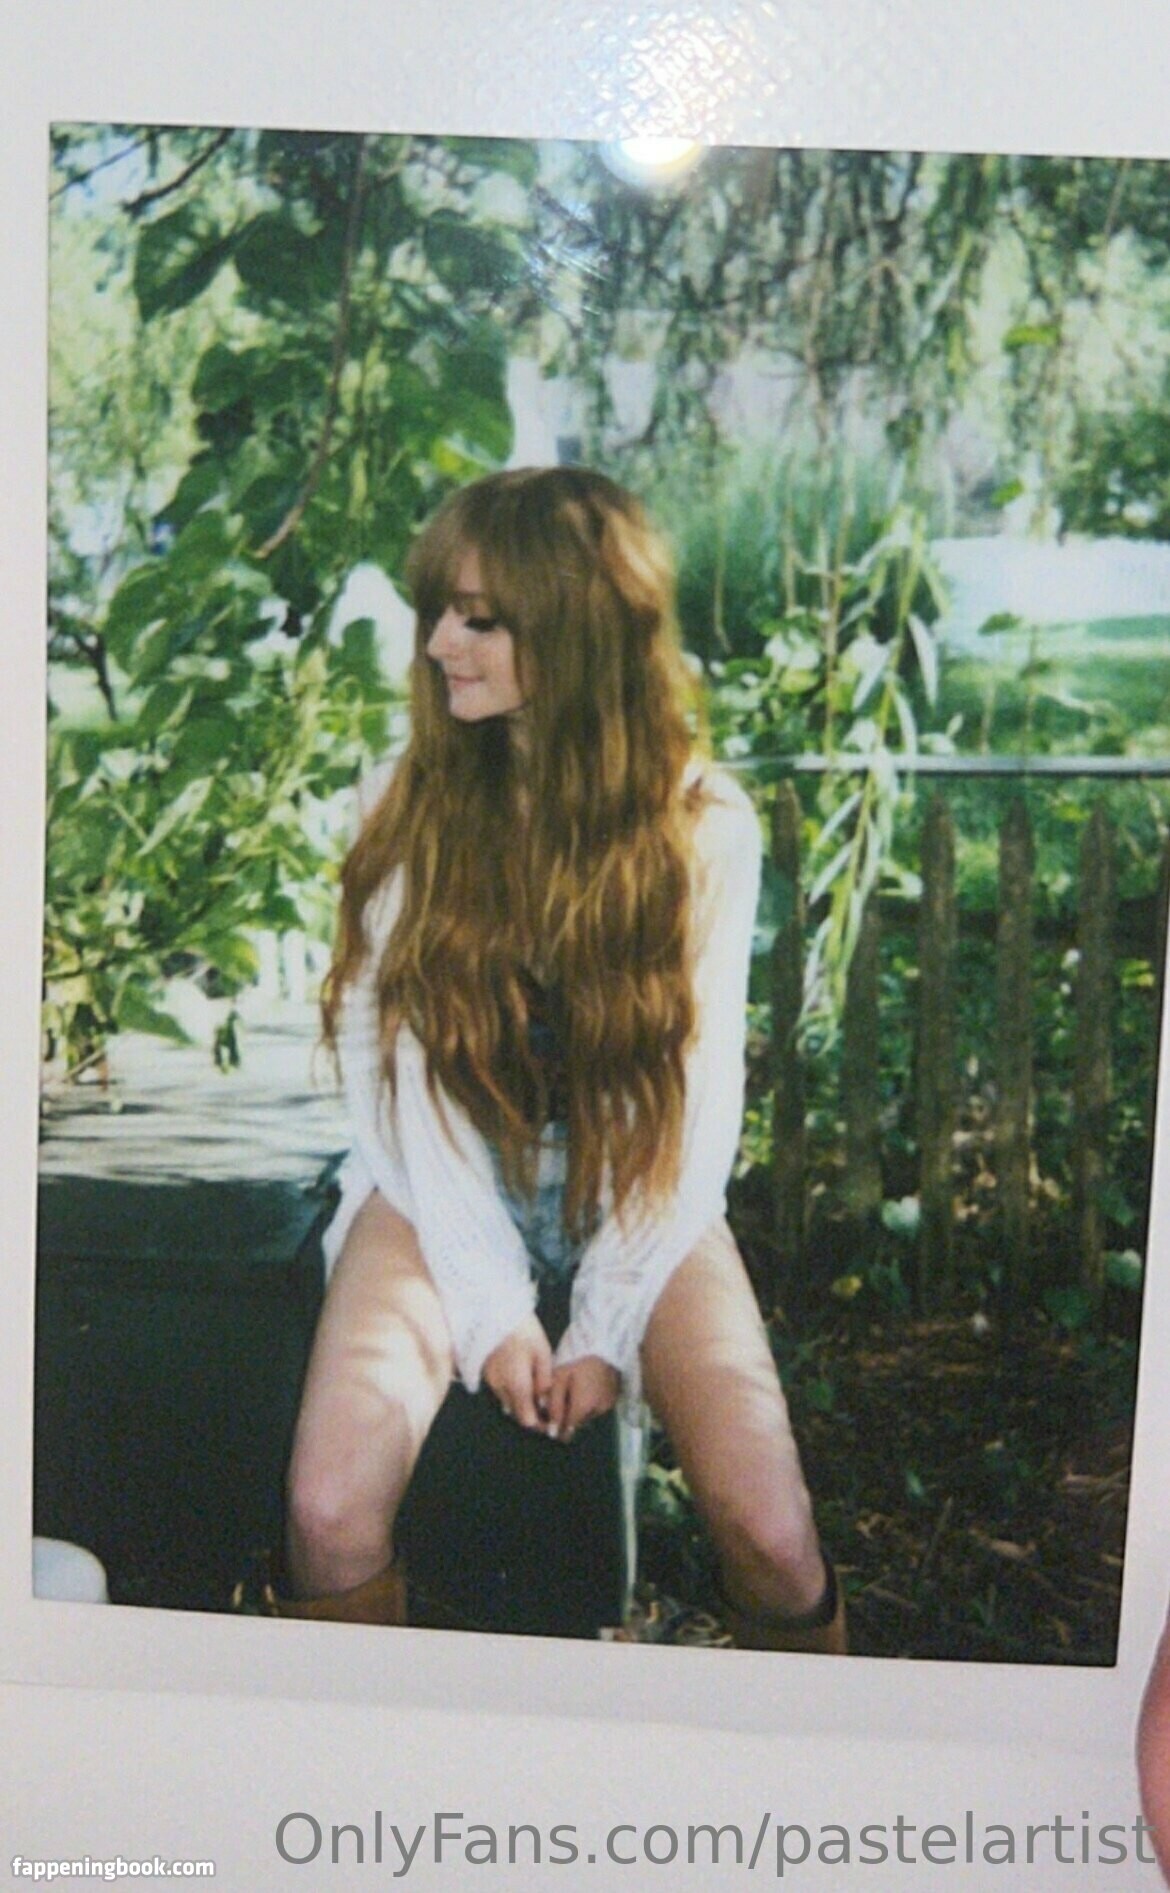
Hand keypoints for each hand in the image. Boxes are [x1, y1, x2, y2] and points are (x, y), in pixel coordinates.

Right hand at [483, 1315, 552, 1429]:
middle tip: (544, 1406)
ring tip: (534, 1390)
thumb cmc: (523, 1330)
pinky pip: (500, 1391)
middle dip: (530, 1413)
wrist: (494, 1311)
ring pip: (507, 1402)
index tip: (550, 1420)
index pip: (526, 1419)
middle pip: (516, 1414)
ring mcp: (490, 1381)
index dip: (540, 1424)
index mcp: (517, 1385)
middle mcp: (500, 1388)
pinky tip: (521, 1378)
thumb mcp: (542, 1353)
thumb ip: (544, 1381)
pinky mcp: (485, 1373)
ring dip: (520, 1402)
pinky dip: (511, 1391)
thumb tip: (545, 1402)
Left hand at [546, 1355, 619, 1441]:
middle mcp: (598, 1410)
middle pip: (578, 1422)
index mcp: (583, 1407)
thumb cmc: (577, 1358)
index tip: (548, 1419)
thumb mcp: (559, 1379)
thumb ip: (554, 1405)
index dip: (557, 1426)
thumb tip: (553, 1431)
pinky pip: (597, 1404)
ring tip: (572, 1387)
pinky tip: (584, 1385)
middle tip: (559, 1397)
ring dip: (579, 1407)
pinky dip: (589, 1400)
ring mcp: (608, 1403)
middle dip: (567, 1415)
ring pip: (588, 1413)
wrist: (604, 1342)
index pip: (568, 1429)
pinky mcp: (614, 1395)